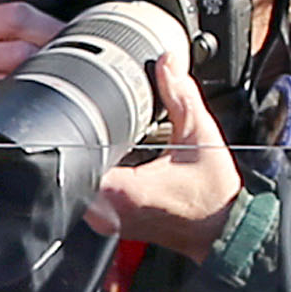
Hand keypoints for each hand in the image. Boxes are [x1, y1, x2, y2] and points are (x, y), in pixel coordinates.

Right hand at [0, 0, 63, 93]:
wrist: (14, 88)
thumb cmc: (30, 40)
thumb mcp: (41, 0)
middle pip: (15, 16)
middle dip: (50, 26)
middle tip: (66, 32)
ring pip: (20, 51)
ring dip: (46, 54)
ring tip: (52, 56)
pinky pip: (15, 78)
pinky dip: (34, 77)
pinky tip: (36, 74)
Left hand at [82, 53, 241, 257]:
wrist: (222, 229)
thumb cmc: (213, 192)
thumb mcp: (200, 136)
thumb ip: (181, 96)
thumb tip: (167, 62)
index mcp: (122, 192)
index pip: (75, 160)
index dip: (74, 135)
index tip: (81, 116)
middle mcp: (105, 212)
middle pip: (68, 171)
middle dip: (79, 144)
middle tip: (93, 124)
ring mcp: (104, 223)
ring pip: (73, 185)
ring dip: (84, 161)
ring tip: (100, 141)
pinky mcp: (107, 225)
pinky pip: (86, 197)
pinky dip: (93, 176)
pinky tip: (109, 161)